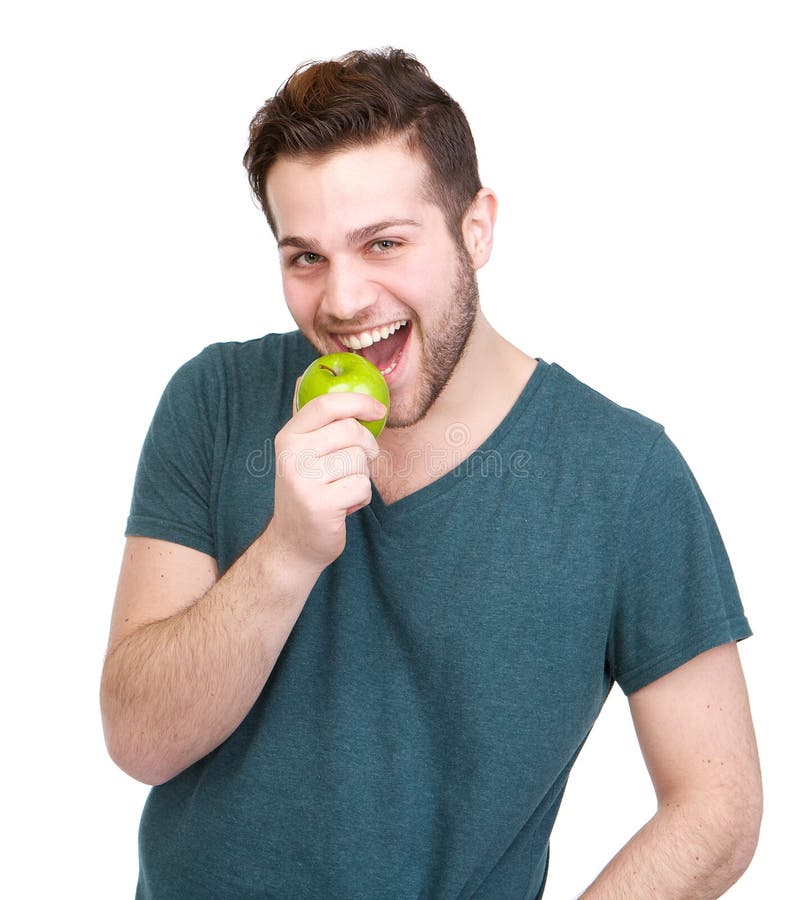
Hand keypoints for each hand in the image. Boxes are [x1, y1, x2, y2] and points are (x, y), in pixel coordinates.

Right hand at [267, 378, 385, 569]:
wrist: (293, 542)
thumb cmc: (307, 491)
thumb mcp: (300, 452)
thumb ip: (308, 419)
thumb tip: (304, 375)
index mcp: (288, 437)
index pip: (327, 404)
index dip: (359, 402)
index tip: (379, 410)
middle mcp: (291, 455)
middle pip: (351, 431)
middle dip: (366, 448)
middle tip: (360, 463)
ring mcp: (303, 481)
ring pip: (359, 460)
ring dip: (361, 477)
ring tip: (342, 489)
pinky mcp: (319, 505)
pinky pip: (361, 487)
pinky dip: (360, 498)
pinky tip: (344, 506)